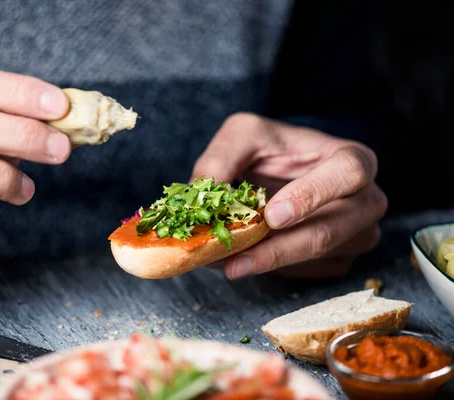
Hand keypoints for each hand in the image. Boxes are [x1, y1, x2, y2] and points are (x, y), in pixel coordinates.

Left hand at [191, 113, 386, 279]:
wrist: (287, 170)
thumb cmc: (273, 147)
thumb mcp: (244, 135)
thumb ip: (222, 157)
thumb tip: (203, 193)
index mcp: (354, 159)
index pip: (347, 174)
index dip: (311, 195)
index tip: (272, 216)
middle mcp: (366, 200)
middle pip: (330, 231)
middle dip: (278, 250)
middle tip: (234, 259)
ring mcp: (358, 234)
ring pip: (315, 257)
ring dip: (268, 262)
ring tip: (222, 259)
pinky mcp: (340, 259)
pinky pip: (307, 272)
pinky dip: (272, 269)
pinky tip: (241, 259)